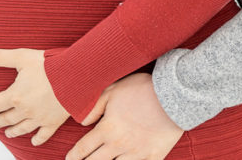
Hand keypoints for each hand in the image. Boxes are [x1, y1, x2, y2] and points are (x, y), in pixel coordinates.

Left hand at [0, 48, 69, 145]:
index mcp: (15, 95)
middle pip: (7, 118)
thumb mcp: (22, 57)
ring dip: (13, 132)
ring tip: (8, 134)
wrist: (73, 77)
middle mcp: (25, 110)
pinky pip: (43, 135)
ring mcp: (39, 118)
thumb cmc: (48, 65)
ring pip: (22, 128)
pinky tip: (33, 142)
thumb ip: (2, 58)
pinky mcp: (53, 122)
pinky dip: (37, 140)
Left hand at [65, 73, 182, 159]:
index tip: (69, 159)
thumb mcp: (113, 90)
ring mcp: (136, 153)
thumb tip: (82, 122)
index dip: (73, 156)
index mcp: (107, 129)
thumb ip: (94, 106)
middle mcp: (118, 145)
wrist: (173, 95)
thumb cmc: (141, 89)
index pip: (83, 149)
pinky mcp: (152, 158)